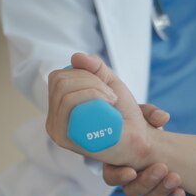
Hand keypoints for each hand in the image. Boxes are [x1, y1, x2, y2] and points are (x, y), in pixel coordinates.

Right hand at [46, 53, 152, 167]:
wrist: (141, 139)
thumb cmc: (125, 115)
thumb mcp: (110, 84)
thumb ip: (95, 68)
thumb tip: (76, 57)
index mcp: (60, 108)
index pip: (58, 78)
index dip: (83, 74)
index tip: (107, 87)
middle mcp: (54, 121)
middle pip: (59, 82)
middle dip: (90, 80)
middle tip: (112, 95)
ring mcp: (57, 130)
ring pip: (64, 92)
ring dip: (94, 88)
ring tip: (112, 100)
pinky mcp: (65, 138)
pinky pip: (68, 104)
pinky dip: (91, 96)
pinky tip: (108, 106)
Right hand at [102, 104, 185, 195]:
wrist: (150, 132)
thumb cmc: (138, 121)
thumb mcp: (139, 113)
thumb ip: (148, 113)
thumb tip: (163, 118)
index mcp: (114, 162)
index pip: (111, 176)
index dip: (119, 177)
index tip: (132, 172)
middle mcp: (127, 178)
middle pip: (131, 190)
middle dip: (147, 182)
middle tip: (161, 168)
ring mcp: (143, 185)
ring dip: (162, 189)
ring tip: (176, 177)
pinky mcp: (159, 187)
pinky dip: (172, 195)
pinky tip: (181, 192)